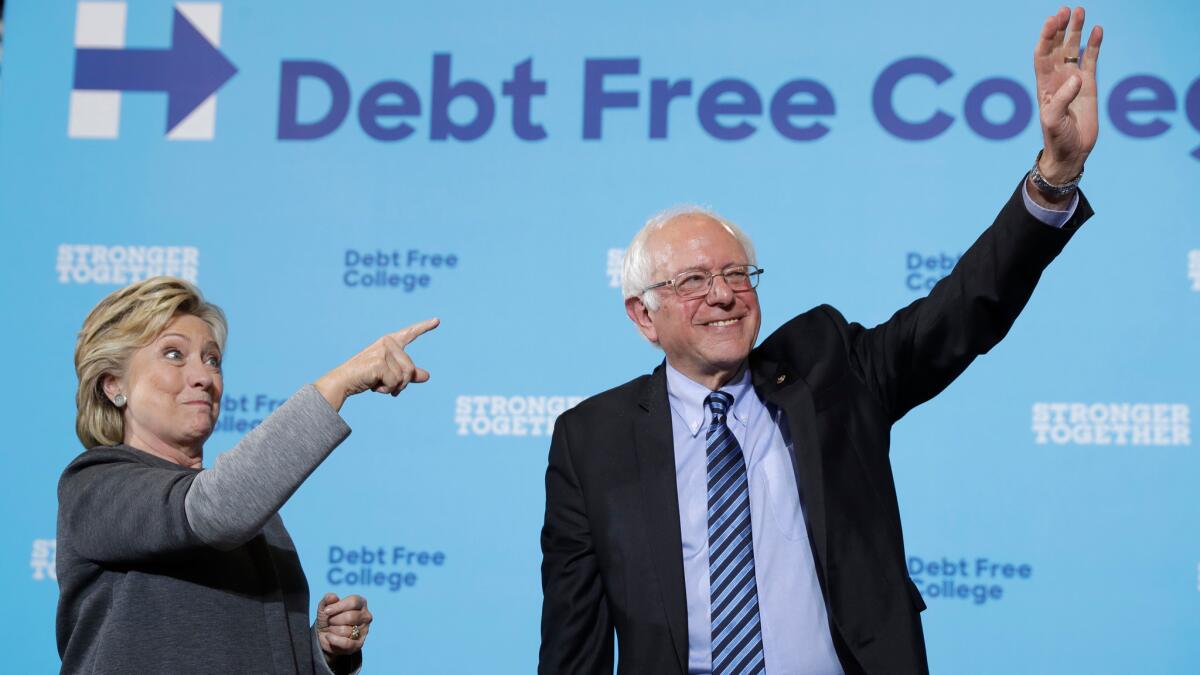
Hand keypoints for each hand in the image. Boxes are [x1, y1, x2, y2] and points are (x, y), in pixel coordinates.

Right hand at [314, 318, 439, 410]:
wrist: (344, 382)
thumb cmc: (366, 377)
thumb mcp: (390, 374)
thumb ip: (408, 374)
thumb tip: (427, 376)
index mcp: (390, 342)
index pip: (410, 333)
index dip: (424, 327)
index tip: (437, 320)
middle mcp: (387, 342)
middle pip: (410, 368)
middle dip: (401, 384)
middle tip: (387, 387)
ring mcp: (383, 351)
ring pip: (404, 377)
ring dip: (394, 388)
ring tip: (379, 385)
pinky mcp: (379, 362)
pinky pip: (395, 382)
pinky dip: (387, 389)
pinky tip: (374, 386)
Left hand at [316, 592, 372, 657]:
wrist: (325, 636)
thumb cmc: (328, 618)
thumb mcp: (325, 607)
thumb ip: (327, 600)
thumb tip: (332, 597)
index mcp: (361, 603)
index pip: (354, 602)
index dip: (338, 606)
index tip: (327, 611)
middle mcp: (366, 616)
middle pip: (350, 616)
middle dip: (334, 620)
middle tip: (330, 621)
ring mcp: (364, 631)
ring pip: (346, 630)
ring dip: (333, 630)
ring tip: (332, 629)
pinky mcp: (359, 644)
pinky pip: (346, 643)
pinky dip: (334, 640)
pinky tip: (330, 637)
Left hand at [1033, 6, 1102, 182]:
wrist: (1070, 152)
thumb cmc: (1057, 138)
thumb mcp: (1054, 120)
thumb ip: (1063, 99)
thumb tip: (1076, 78)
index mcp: (1044, 85)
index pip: (1042, 55)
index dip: (1047, 37)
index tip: (1053, 20)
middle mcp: (1057, 78)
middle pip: (1057, 47)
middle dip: (1060, 28)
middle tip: (1066, 10)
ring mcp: (1073, 80)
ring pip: (1073, 50)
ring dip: (1076, 31)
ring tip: (1080, 11)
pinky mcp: (1089, 85)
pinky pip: (1091, 60)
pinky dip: (1093, 46)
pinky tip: (1097, 30)